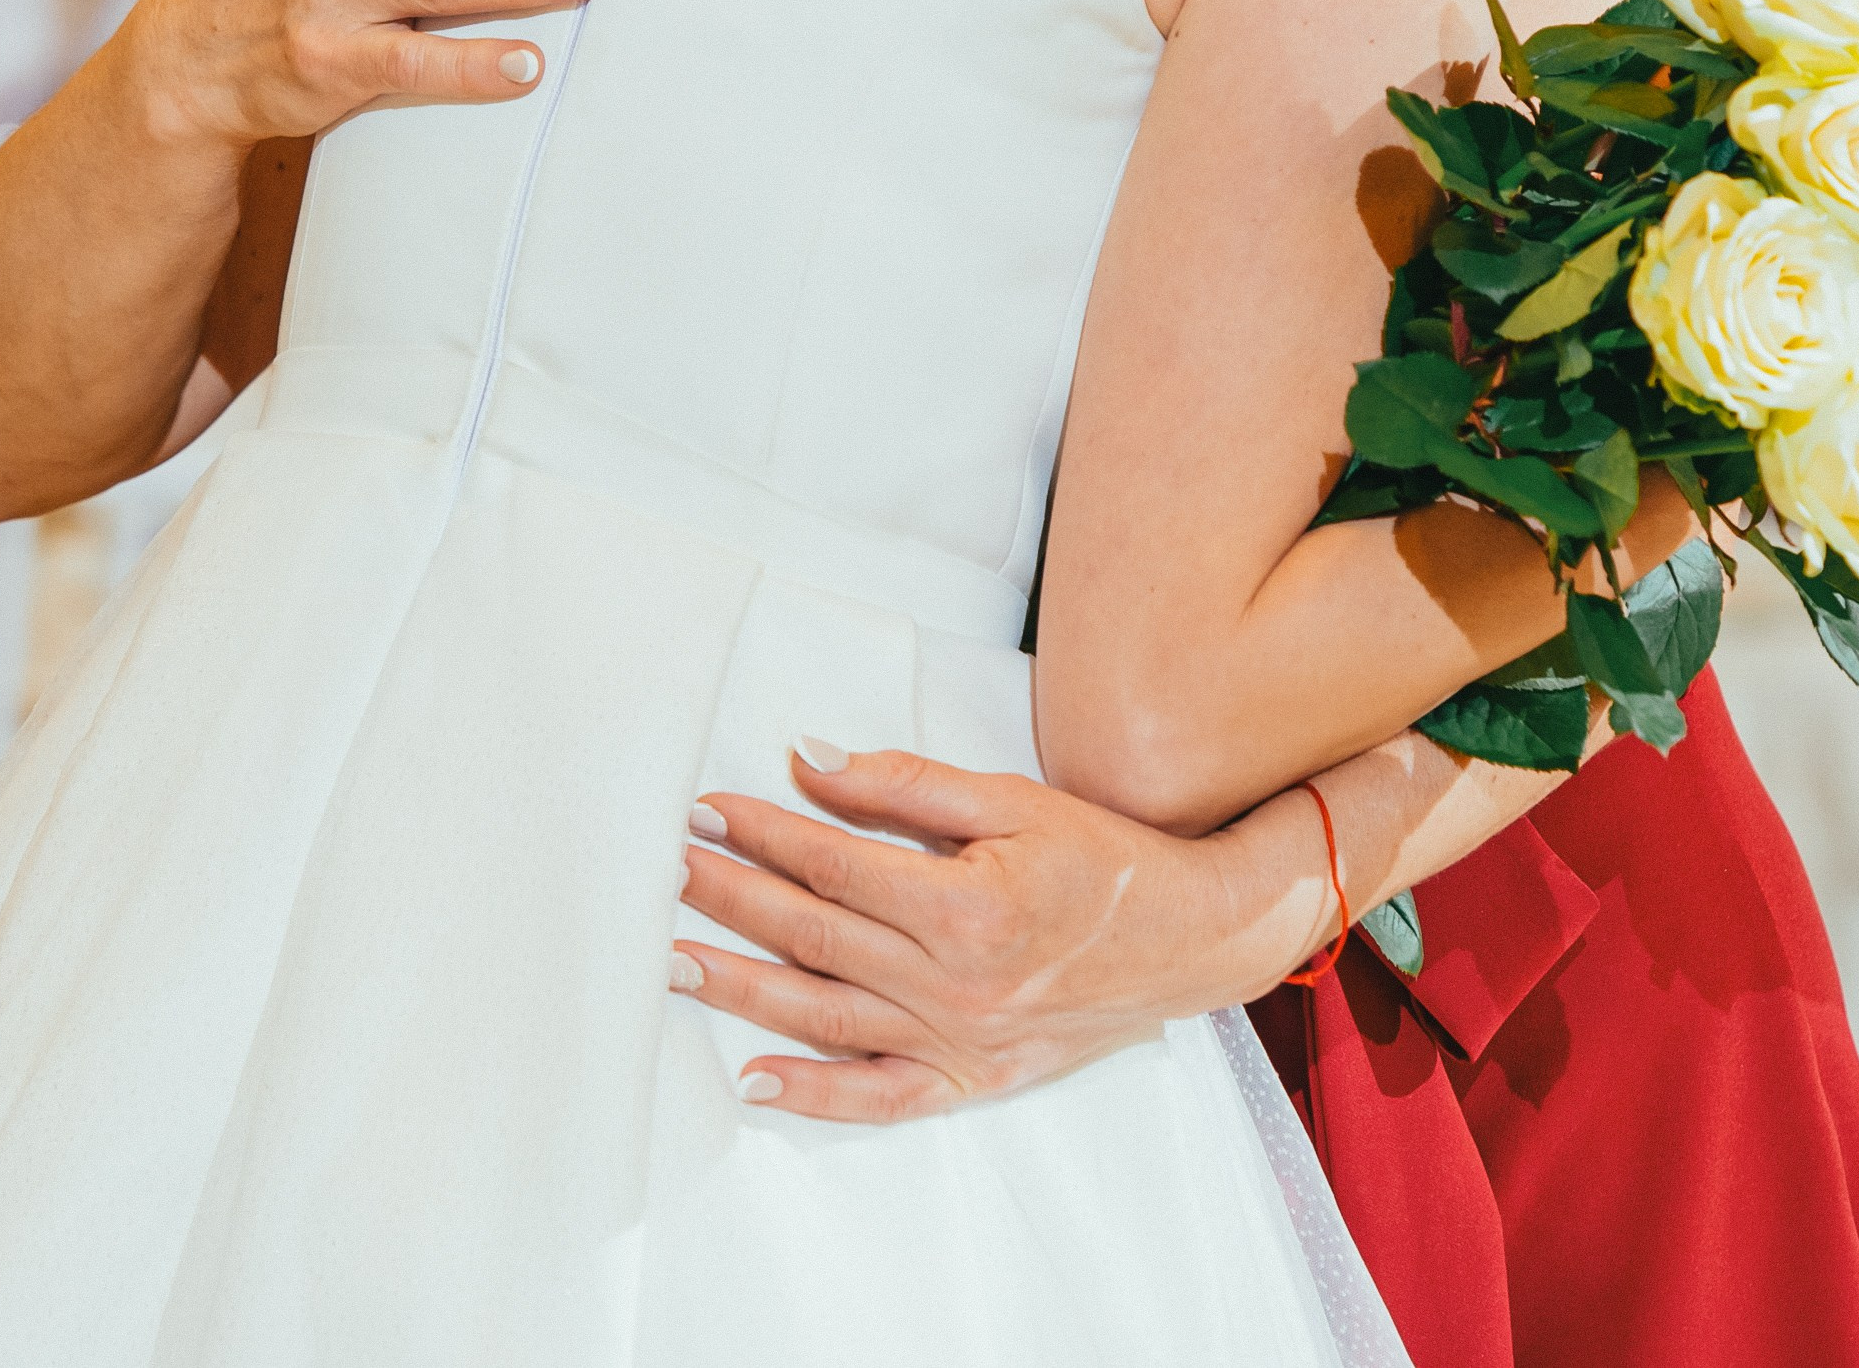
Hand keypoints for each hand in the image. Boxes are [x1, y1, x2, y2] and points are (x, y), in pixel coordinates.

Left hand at [672, 746, 1330, 1124]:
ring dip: (741, 989)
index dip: (765, 834)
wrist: (1190, 938)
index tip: (711, 810)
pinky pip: (877, 1097)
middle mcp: (952, 983)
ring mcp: (958, 1040)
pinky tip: (754, 1080)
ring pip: (824, 1015)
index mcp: (963, 905)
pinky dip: (812, 1095)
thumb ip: (906, 784)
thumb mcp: (1011, 799)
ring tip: (675, 961)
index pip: (834, 865)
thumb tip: (810, 761)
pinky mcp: (970, 1079)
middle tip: (668, 870)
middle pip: (813, 937)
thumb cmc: (1104, 861)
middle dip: (731, 898)